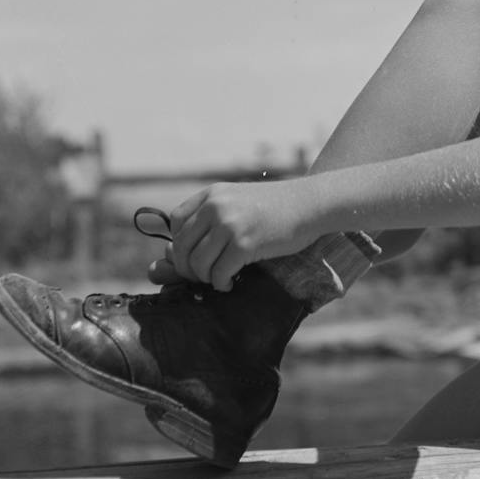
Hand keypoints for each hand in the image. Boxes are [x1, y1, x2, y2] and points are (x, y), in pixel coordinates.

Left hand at [161, 180, 320, 291]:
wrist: (309, 204)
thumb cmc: (274, 207)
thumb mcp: (237, 200)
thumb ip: (210, 217)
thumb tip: (170, 253)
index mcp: (212, 194)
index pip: (176, 222)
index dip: (180, 243)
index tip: (195, 256)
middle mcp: (216, 206)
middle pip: (181, 247)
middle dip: (188, 269)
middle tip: (204, 277)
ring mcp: (229, 224)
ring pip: (197, 264)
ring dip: (205, 278)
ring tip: (220, 278)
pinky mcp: (244, 244)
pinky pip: (218, 274)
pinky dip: (221, 284)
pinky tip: (232, 282)